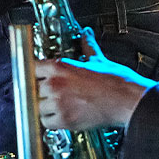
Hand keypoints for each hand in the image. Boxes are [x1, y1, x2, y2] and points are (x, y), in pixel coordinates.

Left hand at [35, 33, 156, 131]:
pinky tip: (61, 117)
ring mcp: (58, 102)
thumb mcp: (98, 59)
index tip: (36, 78)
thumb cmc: (115, 82)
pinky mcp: (64, 119)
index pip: (31, 68)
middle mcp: (55, 84)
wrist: (127, 100)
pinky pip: (46, 123)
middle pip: (31, 88)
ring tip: (58, 106)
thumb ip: (87, 46)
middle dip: (40, 92)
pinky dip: (52, 122)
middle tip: (51, 95)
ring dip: (45, 108)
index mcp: (59, 67)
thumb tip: (86, 35)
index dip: (34, 74)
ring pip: (37, 107)